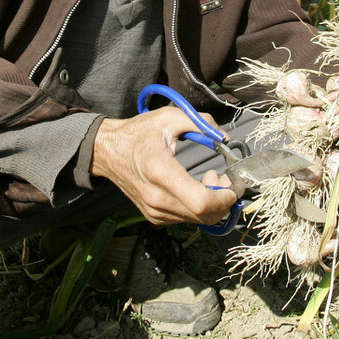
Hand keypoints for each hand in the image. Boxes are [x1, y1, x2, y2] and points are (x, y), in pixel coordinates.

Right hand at [91, 105, 237, 225]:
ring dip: (212, 204)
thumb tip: (225, 139)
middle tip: (222, 178)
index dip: (224, 197)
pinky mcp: (154, 216)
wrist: (107, 152)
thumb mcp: (169, 118)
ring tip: (209, 179)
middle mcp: (157, 197)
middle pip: (204, 215)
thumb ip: (202, 123)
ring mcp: (154, 210)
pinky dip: (199, 208)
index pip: (201, 202)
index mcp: (161, 172)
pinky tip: (195, 187)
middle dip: (223, 200)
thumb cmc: (137, 134)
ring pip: (198, 220)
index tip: (231, 183)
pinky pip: (186, 219)